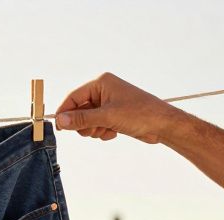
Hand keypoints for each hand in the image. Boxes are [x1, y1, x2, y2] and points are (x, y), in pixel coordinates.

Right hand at [54, 73, 187, 143]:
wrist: (163, 125)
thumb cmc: (140, 114)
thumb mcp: (107, 117)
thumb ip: (81, 119)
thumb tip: (60, 121)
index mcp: (101, 83)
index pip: (73, 97)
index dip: (65, 112)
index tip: (60, 127)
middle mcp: (103, 91)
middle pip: (78, 110)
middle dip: (84, 124)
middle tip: (94, 130)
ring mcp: (108, 103)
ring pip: (87, 120)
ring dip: (93, 130)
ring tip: (107, 130)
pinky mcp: (113, 115)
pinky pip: (96, 125)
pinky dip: (102, 132)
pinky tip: (114, 132)